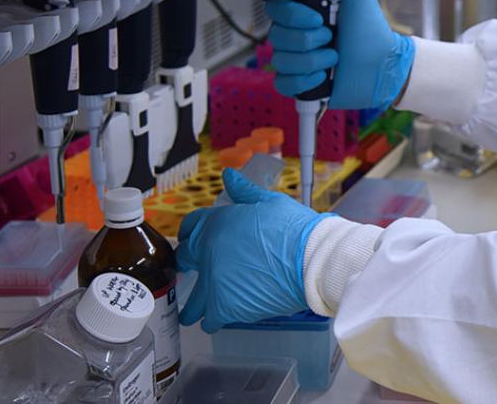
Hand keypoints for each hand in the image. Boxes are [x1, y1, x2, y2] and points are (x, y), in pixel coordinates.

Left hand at [176, 168, 333, 332]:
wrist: (310, 260)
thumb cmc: (295, 229)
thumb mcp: (270, 201)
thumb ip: (244, 191)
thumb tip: (229, 176)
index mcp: (216, 225)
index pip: (191, 226)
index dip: (192, 231)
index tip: (194, 239)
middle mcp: (208, 254)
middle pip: (186, 260)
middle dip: (189, 265)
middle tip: (195, 272)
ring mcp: (214, 283)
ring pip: (193, 300)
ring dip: (194, 304)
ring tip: (197, 310)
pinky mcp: (225, 307)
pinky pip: (210, 319)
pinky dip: (213, 320)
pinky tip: (216, 319)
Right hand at [265, 0, 415, 109]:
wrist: (383, 65)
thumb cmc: (371, 30)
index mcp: (304, 13)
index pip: (275, 9)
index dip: (293, 17)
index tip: (318, 19)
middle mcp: (297, 35)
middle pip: (277, 37)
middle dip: (309, 41)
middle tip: (333, 39)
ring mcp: (297, 59)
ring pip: (282, 61)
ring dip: (313, 62)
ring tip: (335, 59)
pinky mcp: (300, 84)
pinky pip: (284, 84)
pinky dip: (305, 82)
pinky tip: (324, 77)